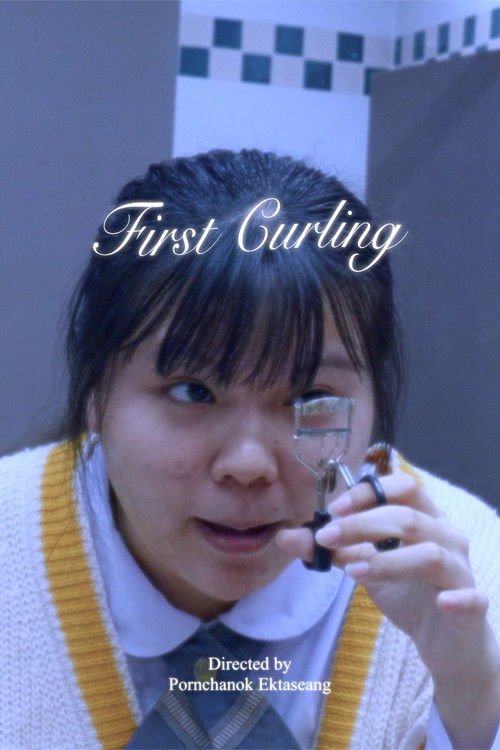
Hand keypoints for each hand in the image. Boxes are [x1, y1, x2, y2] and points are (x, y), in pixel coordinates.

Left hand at [276, 471, 499, 748]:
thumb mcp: (364, 567)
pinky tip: (440, 602)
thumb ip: (331, 550)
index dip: (368, 493)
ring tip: (353, 571)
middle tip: (326, 537)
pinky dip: (457, 597)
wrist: (443, 641)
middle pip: (408, 517)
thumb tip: (285, 536)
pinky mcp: (472, 604)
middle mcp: (446, 535)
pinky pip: (470, 596)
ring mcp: (462, 569)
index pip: (403, 487)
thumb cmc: (407, 592)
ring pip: (431, 552)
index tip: (333, 510)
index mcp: (423, 516)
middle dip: (364, 524)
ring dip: (390, 561)